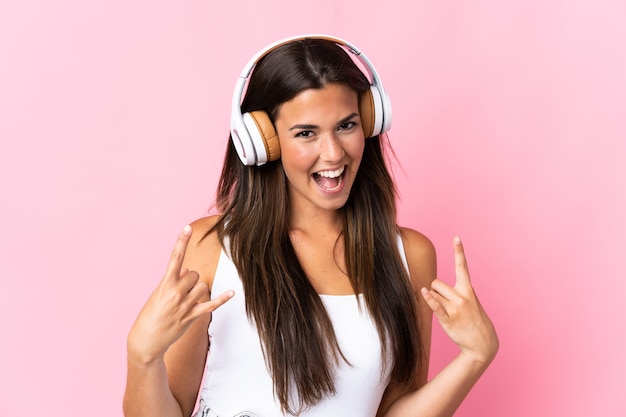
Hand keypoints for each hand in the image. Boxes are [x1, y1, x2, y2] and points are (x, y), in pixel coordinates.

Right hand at [127, 225, 233, 362]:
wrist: (145, 341)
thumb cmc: (150, 315)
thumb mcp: (158, 294)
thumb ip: (173, 280)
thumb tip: (187, 270)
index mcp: (165, 284)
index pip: (175, 258)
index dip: (181, 242)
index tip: (187, 227)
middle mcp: (176, 292)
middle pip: (194, 273)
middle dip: (190, 279)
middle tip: (180, 291)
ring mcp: (185, 305)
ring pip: (203, 286)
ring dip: (198, 291)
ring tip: (186, 301)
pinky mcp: (192, 316)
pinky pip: (211, 304)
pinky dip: (222, 299)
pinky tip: (232, 293)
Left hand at [420, 237, 497, 364]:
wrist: (483, 344)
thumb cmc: (474, 320)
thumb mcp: (470, 302)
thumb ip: (455, 292)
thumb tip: (432, 286)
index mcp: (468, 290)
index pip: (462, 267)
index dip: (459, 251)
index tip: (456, 237)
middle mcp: (462, 297)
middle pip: (436, 282)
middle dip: (435, 289)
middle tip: (444, 301)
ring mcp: (455, 309)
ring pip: (433, 294)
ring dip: (434, 301)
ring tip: (447, 313)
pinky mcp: (448, 320)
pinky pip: (435, 306)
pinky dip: (429, 299)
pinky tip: (424, 293)